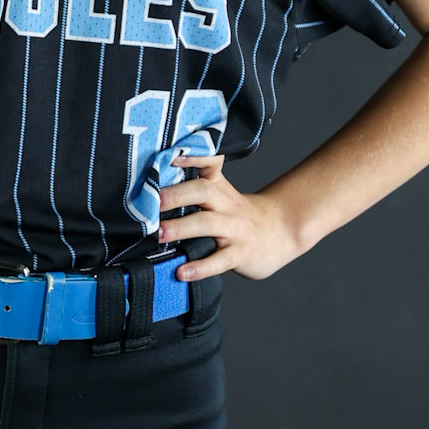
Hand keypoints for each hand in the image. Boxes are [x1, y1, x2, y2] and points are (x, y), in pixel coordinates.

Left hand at [156, 151, 303, 283]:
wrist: (279, 233)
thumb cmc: (238, 215)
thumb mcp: (221, 194)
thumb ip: (192, 188)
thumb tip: (149, 190)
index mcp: (219, 188)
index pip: (210, 164)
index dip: (194, 157)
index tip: (173, 155)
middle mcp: (226, 205)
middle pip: (203, 191)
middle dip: (177, 194)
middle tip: (153, 201)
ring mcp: (234, 229)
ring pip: (208, 224)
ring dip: (181, 227)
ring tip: (159, 234)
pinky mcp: (240, 254)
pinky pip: (220, 260)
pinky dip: (200, 267)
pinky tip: (182, 272)